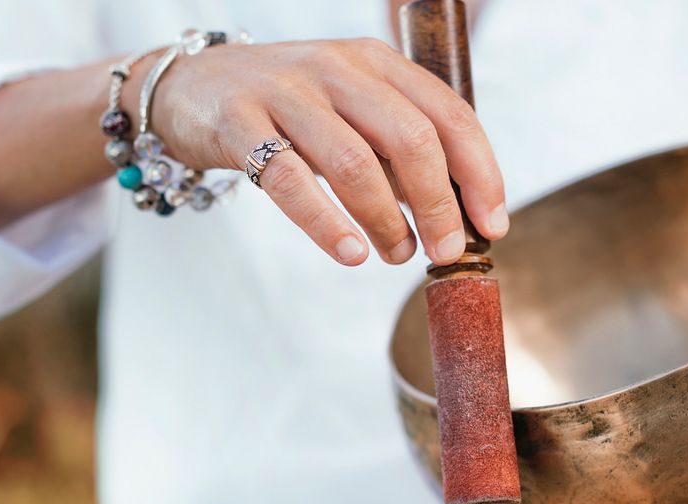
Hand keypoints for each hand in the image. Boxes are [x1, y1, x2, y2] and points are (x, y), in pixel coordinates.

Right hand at [153, 38, 506, 265]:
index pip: (449, 115)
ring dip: (386, 221)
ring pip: (354, 162)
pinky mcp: (240, 121)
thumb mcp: (353, 114)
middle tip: (444, 252)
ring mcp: (287, 91)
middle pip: (411, 138)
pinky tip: (349, 254)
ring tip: (396, 255)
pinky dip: (325, 223)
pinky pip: (289, 179)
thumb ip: (396, 154)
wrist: (195, 87)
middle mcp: (339, 69)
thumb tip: (452, 214)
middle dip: (438, 204)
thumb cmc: (291, 110)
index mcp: (377, 63)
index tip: (491, 226)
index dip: (479, 174)